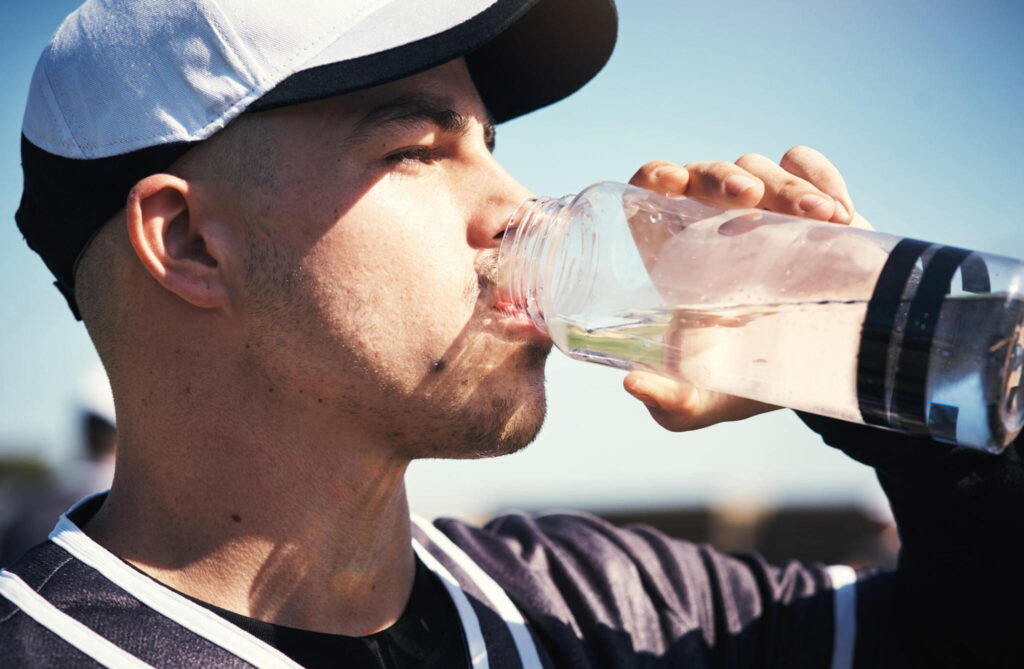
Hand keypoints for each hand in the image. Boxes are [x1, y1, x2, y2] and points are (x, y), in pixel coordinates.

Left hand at [623, 146, 868, 431]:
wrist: (810, 377)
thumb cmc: (738, 383)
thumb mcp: (701, 401)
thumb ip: (668, 402)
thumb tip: (632, 383)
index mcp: (672, 258)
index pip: (645, 193)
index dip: (652, 175)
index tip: (673, 182)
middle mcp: (711, 225)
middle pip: (706, 174)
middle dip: (726, 176)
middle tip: (751, 198)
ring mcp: (761, 211)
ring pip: (759, 168)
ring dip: (787, 183)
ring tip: (823, 218)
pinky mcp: (807, 209)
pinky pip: (807, 168)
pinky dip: (821, 177)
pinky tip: (839, 211)